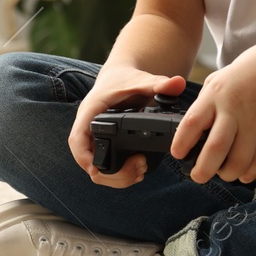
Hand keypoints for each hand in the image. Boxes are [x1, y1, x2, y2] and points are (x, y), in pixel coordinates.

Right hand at [68, 67, 188, 187]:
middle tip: (138, 167)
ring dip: (117, 176)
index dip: (83, 157)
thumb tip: (178, 83)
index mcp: (90, 112)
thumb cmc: (125, 80)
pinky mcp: (103, 144)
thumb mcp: (142, 81)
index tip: (95, 170)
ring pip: (97, 168)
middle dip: (111, 172)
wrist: (120, 78)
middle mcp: (88, 127)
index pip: (78, 138)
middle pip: (88, 160)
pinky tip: (137, 171)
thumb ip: (160, 84)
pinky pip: (106, 165)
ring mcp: (95, 138)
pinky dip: (120, 174)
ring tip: (140, 170)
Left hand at [170, 55, 255, 183]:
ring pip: (239, 159)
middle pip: (215, 148)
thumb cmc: (250, 70)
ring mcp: (254, 122)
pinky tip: (243, 174)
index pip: (192, 123)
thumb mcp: (219, 78)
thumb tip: (194, 129)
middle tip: (198, 176)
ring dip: (228, 174)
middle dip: (203, 170)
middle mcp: (233, 110)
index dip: (181, 143)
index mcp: (215, 95)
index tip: (178, 154)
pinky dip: (251, 172)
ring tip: (223, 173)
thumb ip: (205, 102)